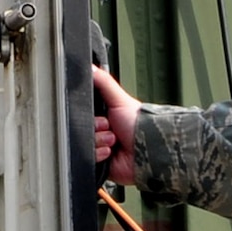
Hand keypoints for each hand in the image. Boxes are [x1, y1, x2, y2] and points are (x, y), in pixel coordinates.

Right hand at [93, 64, 140, 185]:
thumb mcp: (120, 98)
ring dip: (100, 141)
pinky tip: (111, 152)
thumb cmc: (139, 124)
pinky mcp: (102, 163)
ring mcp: (102, 147)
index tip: (97, 114)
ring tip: (114, 141)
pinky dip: (100, 155)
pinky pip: (90, 159)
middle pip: (82, 129)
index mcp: (104, 115)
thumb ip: (103, 82)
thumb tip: (90, 67)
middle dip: (96, 128)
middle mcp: (102, 131)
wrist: (148, 150)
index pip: (84, 113)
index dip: (87, 114)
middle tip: (109, 126)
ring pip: (85, 144)